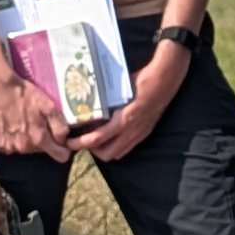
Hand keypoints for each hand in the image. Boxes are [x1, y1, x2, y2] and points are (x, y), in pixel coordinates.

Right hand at [0, 59, 70, 157]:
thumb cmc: (26, 96)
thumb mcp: (49, 106)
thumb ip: (60, 127)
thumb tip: (64, 140)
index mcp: (39, 139)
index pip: (60, 157)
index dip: (63, 148)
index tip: (61, 140)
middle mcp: (24, 148)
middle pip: (42, 152)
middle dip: (43, 141)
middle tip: (37, 123)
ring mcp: (10, 148)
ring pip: (26, 150)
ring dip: (27, 140)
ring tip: (23, 123)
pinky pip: (11, 147)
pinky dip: (13, 140)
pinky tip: (11, 126)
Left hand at [70, 36, 194, 164]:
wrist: (166, 79)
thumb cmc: (141, 80)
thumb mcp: (119, 90)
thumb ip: (105, 101)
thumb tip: (87, 105)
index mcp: (123, 120)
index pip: (97, 139)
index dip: (80, 143)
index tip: (69, 142)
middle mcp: (132, 131)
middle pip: (107, 154)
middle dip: (92, 151)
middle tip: (82, 140)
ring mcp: (140, 133)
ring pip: (118, 153)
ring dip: (105, 149)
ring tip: (96, 138)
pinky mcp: (146, 132)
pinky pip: (128, 146)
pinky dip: (117, 145)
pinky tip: (112, 134)